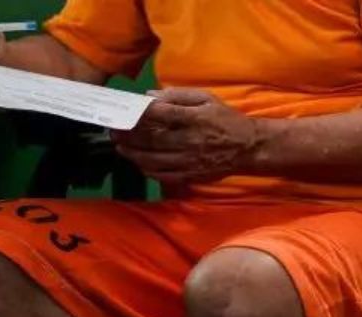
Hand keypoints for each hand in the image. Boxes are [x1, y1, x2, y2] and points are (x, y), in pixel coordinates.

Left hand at [110, 89, 262, 184]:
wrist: (248, 148)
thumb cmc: (225, 119)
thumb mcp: (206, 98)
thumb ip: (178, 95)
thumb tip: (151, 96)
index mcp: (194, 119)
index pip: (161, 115)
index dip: (139, 114)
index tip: (123, 111)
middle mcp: (190, 141)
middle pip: (152, 140)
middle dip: (129, 136)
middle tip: (114, 131)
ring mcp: (190, 161)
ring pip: (154, 160)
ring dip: (134, 154)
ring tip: (120, 147)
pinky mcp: (191, 175)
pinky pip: (164, 176)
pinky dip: (148, 170)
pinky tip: (139, 163)